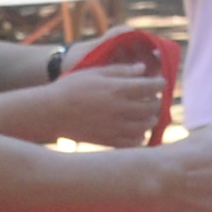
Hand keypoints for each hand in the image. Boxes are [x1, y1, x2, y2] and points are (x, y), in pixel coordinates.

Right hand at [33, 52, 164, 150]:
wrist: (52, 112)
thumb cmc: (71, 87)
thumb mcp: (95, 72)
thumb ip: (121, 71)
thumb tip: (142, 69)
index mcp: (118, 89)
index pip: (151, 87)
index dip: (160, 83)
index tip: (160, 82)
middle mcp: (121, 109)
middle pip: (152, 107)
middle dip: (156, 101)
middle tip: (154, 99)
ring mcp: (116, 127)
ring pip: (146, 126)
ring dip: (150, 119)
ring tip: (148, 115)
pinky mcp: (109, 140)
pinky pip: (133, 142)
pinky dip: (140, 137)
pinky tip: (136, 131)